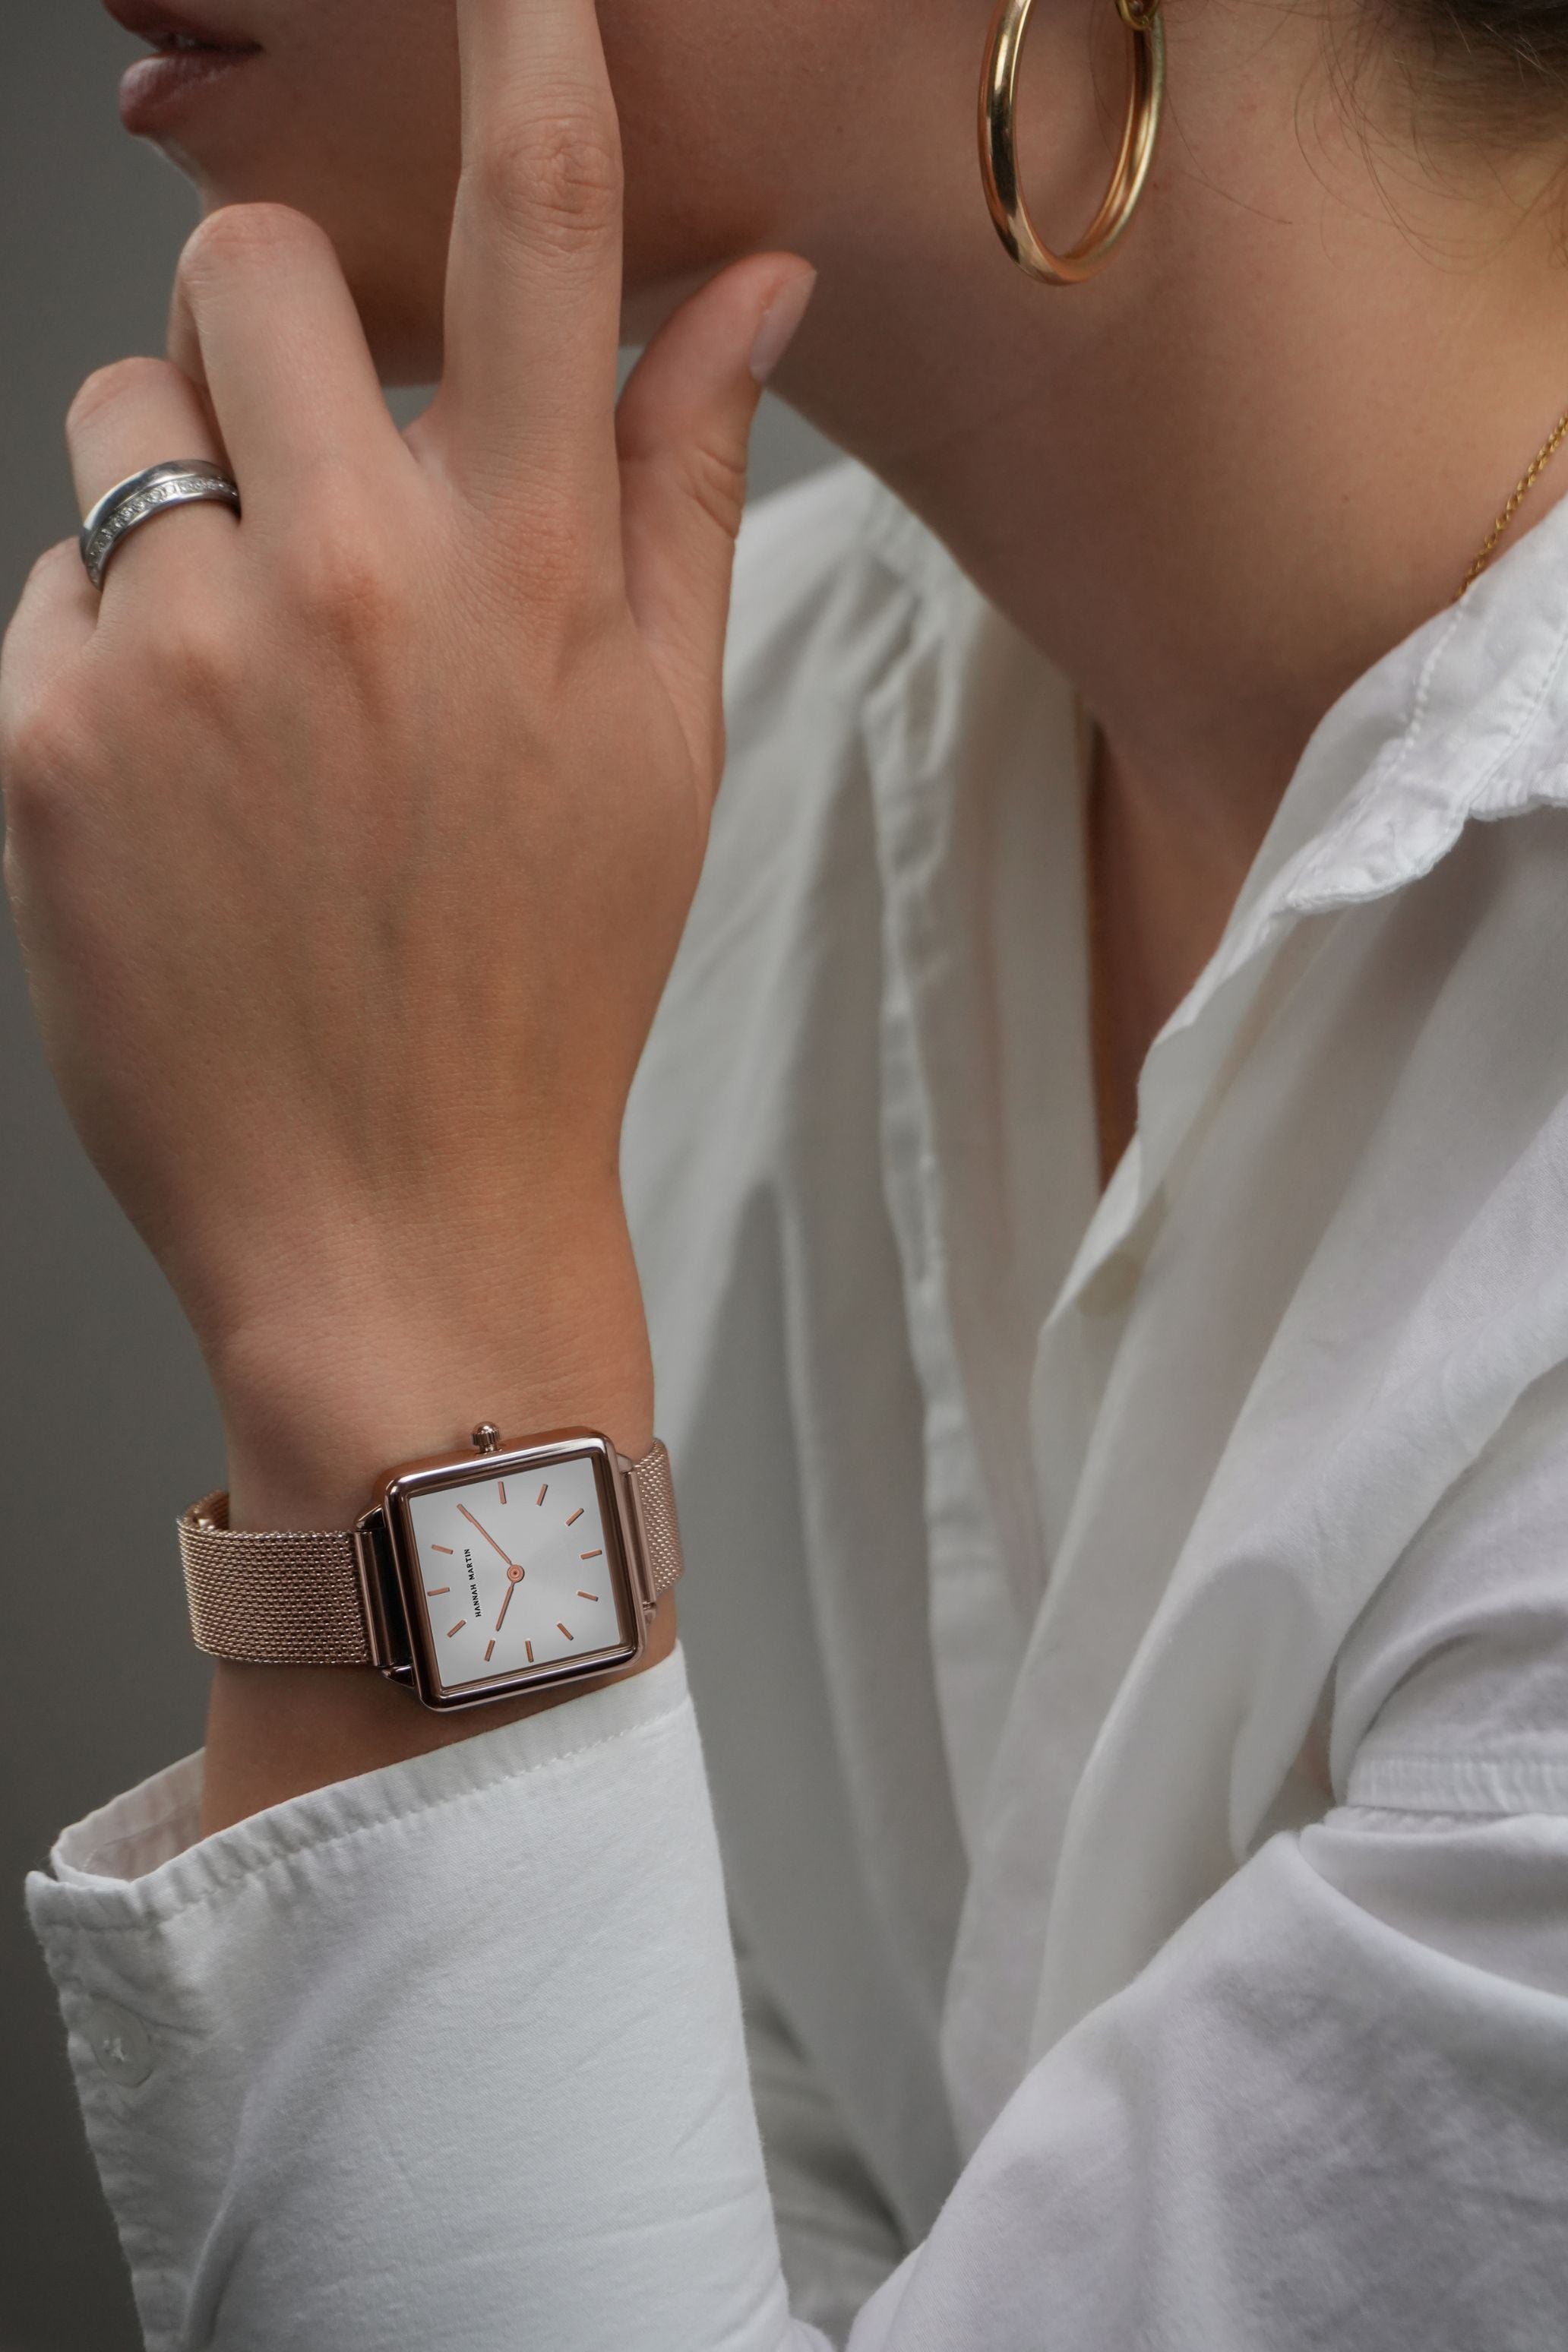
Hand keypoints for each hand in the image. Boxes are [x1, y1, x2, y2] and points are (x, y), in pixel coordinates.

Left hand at [0, 0, 814, 1527]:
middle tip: (317, 462)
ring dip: (178, 489)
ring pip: (120, 414)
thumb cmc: (541, 987)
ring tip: (251, 665)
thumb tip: (746, 288)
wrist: (393, 1213)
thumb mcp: (658, 746)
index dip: (527, 49)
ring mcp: (187, 659)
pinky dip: (109, 648)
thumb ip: (684, 492)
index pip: (538, 232)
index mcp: (534, 583)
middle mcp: (357, 585)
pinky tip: (185, 783)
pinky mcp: (49, 739)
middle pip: (250, 260)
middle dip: (275, 323)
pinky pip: (50, 585)